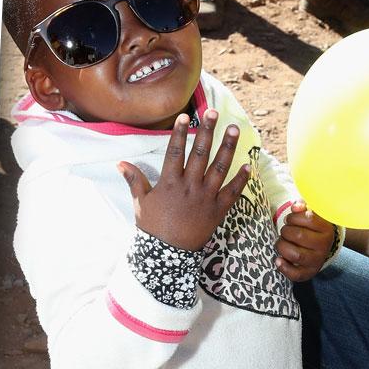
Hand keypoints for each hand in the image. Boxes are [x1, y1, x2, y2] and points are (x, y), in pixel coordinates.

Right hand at [120, 110, 249, 250]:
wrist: (168, 255)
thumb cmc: (152, 227)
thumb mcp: (140, 203)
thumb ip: (134, 180)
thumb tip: (120, 162)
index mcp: (169, 183)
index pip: (175, 151)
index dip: (180, 133)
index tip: (185, 117)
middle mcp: (189, 187)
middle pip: (200, 153)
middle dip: (207, 131)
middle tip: (213, 113)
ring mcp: (206, 198)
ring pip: (219, 167)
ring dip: (227, 147)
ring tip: (234, 129)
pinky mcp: (218, 211)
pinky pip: (232, 192)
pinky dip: (241, 179)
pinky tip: (248, 164)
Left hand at [275, 202, 336, 280]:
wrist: (320, 247)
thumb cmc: (310, 227)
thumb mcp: (309, 214)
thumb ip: (302, 206)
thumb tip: (296, 206)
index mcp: (326, 228)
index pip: (308, 218)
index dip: (293, 217)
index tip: (289, 220)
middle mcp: (324, 245)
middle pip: (299, 235)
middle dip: (285, 231)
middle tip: (284, 231)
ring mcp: (318, 260)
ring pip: (297, 254)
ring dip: (282, 246)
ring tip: (281, 242)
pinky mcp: (310, 272)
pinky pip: (296, 274)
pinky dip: (284, 267)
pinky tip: (278, 259)